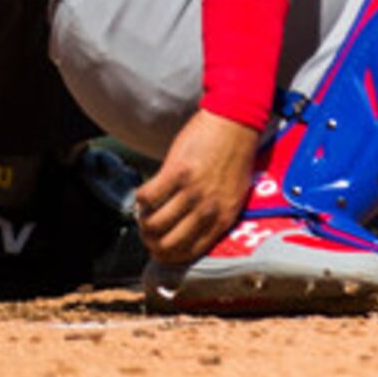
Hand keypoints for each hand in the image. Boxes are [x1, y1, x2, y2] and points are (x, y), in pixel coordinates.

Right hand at [134, 109, 263, 266]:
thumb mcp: (234, 193)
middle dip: (151, 242)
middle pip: (168, 244)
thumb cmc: (234, 156)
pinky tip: (146, 192)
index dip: (168, 256)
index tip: (158, 249)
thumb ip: (214, 214)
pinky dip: (141, 198)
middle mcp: (209, 208)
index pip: (190, 253)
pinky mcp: (177, 172)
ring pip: (154, 223)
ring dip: (143, 220)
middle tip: (147, 231)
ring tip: (145, 211)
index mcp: (224, 217)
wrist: (237, 120)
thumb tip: (186, 233)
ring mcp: (193, 190)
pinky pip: (148, 197)